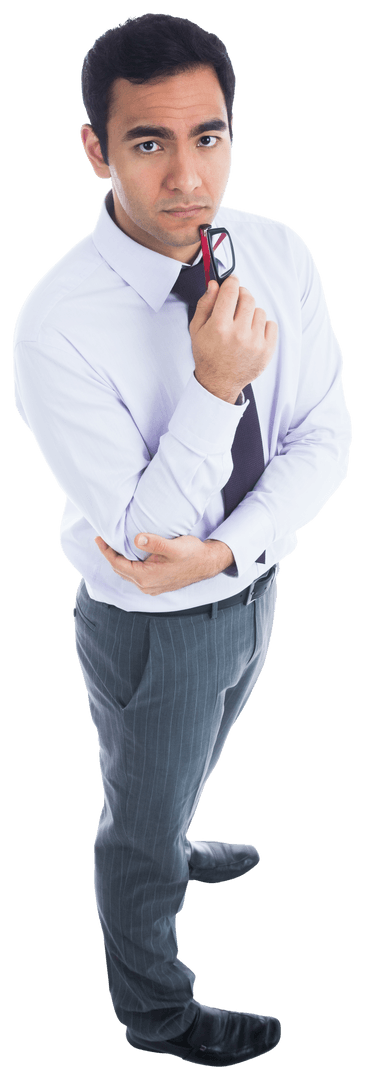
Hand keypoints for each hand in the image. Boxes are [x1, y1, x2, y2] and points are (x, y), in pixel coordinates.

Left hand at [94, 532, 233, 594]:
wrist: (207, 564)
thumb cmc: (192, 554)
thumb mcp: (174, 546)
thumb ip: (155, 543)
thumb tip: (137, 539)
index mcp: (147, 577)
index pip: (118, 565)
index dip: (106, 551)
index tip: (99, 538)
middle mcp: (146, 585)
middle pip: (120, 570)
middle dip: (110, 555)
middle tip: (104, 540)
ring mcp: (151, 587)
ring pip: (127, 574)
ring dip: (119, 561)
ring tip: (114, 547)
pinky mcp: (156, 585)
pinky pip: (135, 576)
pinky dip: (128, 566)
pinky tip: (130, 556)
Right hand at [190, 275, 277, 402]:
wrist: (219, 382)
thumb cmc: (207, 355)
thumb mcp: (197, 329)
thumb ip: (205, 304)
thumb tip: (215, 284)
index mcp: (219, 327)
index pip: (231, 291)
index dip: (231, 282)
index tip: (232, 282)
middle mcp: (239, 334)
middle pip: (248, 298)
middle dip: (242, 295)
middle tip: (236, 302)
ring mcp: (255, 343)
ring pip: (259, 311)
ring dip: (251, 313)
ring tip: (242, 325)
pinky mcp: (267, 350)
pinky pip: (271, 324)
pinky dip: (262, 326)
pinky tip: (251, 334)